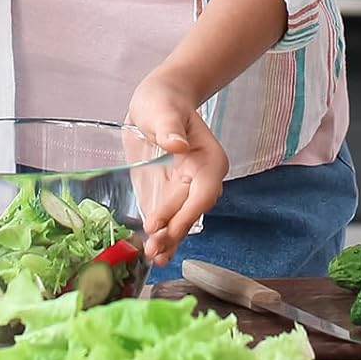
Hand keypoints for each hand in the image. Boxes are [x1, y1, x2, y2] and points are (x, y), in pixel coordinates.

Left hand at [126, 70, 227, 266]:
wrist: (156, 102)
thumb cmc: (164, 101)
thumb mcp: (165, 110)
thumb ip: (170, 128)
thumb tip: (178, 145)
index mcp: (209, 160)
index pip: (203, 192)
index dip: (185, 211)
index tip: (162, 224)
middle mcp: (200, 179)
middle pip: (191, 212)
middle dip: (174, 232)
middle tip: (153, 249)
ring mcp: (182, 190)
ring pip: (180, 221)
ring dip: (169, 240)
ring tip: (154, 258)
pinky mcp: (164, 195)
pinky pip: (165, 219)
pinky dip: (160, 236)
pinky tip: (151, 253)